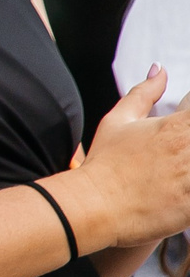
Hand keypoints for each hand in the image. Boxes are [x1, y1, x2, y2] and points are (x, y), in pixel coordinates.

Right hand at [62, 66, 189, 249]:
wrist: (96, 208)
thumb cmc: (104, 164)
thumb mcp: (118, 121)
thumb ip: (144, 92)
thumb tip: (159, 68)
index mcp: (179, 126)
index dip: (187, 112)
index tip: (178, 123)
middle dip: (186, 143)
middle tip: (173, 151)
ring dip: (186, 162)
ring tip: (173, 167)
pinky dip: (187, 185)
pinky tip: (176, 184)